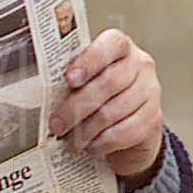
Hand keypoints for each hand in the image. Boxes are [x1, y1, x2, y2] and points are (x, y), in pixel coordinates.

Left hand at [49, 29, 163, 180]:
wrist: (129, 127)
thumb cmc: (99, 99)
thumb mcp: (85, 83)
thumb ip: (71, 82)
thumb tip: (39, 96)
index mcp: (120, 48)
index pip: (110, 45)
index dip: (89, 61)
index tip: (69, 79)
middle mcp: (140, 65)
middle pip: (109, 83)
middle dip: (76, 107)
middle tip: (56, 125)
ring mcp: (150, 91)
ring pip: (113, 111)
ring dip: (85, 130)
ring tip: (69, 141)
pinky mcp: (153, 118)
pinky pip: (124, 132)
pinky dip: (101, 143)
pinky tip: (89, 147)